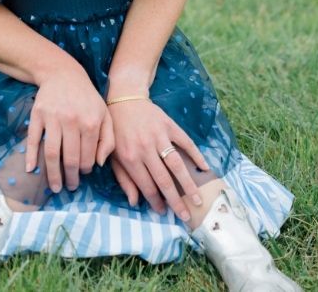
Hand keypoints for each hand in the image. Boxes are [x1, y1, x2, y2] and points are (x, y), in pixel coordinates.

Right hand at [27, 63, 111, 192]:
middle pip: (70, 158)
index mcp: (92, 122)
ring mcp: (53, 118)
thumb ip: (108, 139)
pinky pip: (33, 140)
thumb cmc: (87, 98)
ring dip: (53, 174)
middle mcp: (73, 121)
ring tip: (55, 187)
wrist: (64, 74)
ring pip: (52, 153)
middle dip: (70, 177)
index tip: (83, 175)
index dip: (85, 169)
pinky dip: (31, 156)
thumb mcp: (105, 114)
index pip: (88, 155)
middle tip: (69, 187)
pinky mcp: (37, 115)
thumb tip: (99, 164)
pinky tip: (31, 169)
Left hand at [107, 97, 209, 221]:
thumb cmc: (116, 132)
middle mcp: (146, 149)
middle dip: (176, 200)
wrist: (125, 100)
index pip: (147, 186)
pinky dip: (196, 155)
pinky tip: (204, 168)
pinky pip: (186, 142)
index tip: (165, 213)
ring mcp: (160, 137)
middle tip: (186, 215)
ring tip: (198, 199)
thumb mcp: (112, 156)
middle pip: (164, 179)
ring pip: (177, 164)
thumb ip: (124, 179)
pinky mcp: (170, 126)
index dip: (156, 201)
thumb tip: (134, 202)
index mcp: (130, 158)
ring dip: (188, 183)